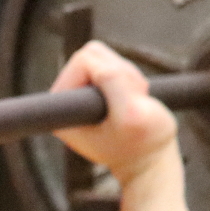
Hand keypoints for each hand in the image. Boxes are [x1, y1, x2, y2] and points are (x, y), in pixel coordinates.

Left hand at [51, 41, 177, 186]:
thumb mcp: (131, 114)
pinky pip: (116, 63)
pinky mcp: (94, 88)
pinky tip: (133, 100)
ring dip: (129, 76)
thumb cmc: (142, 141)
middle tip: (132, 103)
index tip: (115, 109)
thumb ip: (112, 81)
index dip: (111, 75)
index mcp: (61, 108)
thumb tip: (91, 55)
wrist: (149, 157)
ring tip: (133, 102)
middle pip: (93, 53)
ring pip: (105, 56)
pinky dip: (132, 78)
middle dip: (122, 74)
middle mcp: (63, 98)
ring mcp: (78, 92)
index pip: (84, 61)